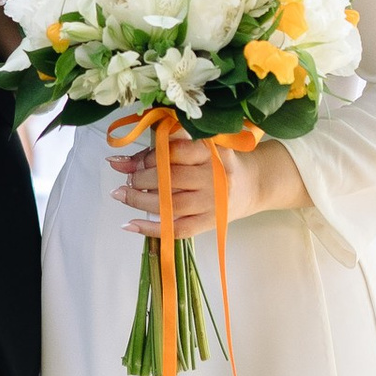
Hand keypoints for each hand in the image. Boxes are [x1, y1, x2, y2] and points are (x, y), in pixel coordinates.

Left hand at [109, 123, 304, 232]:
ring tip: (120, 194)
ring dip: (140, 201)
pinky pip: (178, 229)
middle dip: (141, 178)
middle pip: (171, 179)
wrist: (255, 184)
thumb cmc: (221, 161)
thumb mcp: (202, 145)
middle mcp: (214, 177)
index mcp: (213, 152)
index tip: (133, 160)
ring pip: (171, 205)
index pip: (177, 152)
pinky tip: (130, 225)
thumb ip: (167, 148)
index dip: (151, 156)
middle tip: (126, 177)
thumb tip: (122, 159)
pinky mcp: (210, 223)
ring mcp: (212, 203)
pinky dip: (151, 229)